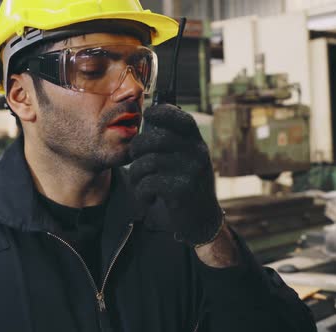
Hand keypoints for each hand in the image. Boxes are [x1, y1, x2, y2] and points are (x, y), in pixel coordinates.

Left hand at [129, 104, 223, 245]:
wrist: (201, 219)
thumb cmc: (185, 184)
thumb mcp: (185, 159)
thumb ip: (173, 140)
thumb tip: (150, 115)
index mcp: (196, 142)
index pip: (181, 119)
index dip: (162, 112)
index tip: (147, 114)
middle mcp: (197, 153)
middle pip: (157, 139)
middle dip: (137, 147)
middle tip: (134, 158)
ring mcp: (191, 171)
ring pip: (149, 162)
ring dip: (136, 174)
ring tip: (138, 182)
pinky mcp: (183, 190)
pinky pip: (149, 183)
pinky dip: (141, 192)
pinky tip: (147, 197)